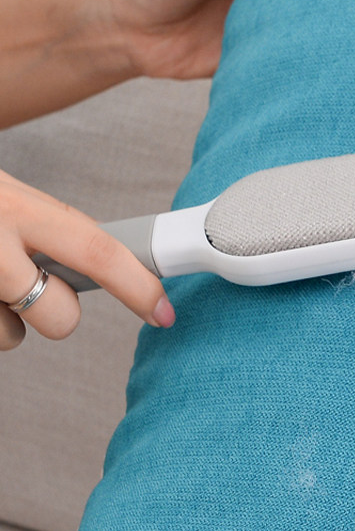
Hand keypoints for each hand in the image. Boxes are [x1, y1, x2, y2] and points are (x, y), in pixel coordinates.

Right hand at [0, 170, 173, 350]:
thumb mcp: (10, 196)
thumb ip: (53, 225)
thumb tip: (109, 252)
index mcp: (23, 208)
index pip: (99, 249)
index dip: (139, 286)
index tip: (163, 312)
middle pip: (64, 312)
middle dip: (63, 314)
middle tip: (37, 285)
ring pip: (17, 334)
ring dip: (11, 318)